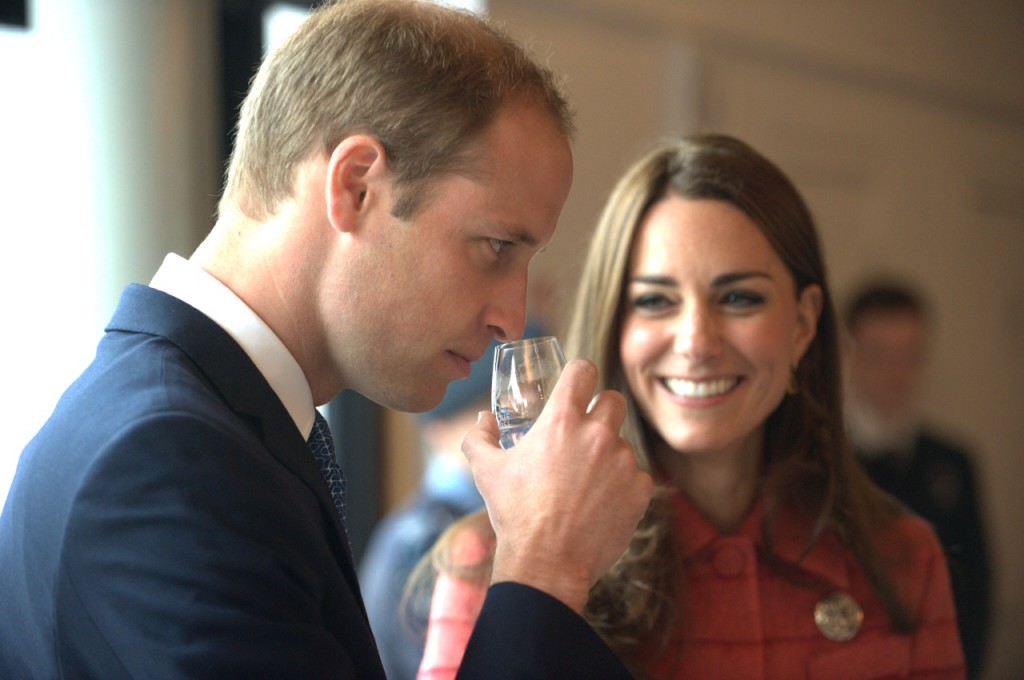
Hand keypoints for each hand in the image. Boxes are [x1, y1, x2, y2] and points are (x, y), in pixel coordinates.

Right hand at [462, 359, 653, 613]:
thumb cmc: (515, 514)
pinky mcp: (640, 489)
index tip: (576, 386)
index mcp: (561, 421)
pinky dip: (622, 486)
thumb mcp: (486, 471)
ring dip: (609, 454)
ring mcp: (623, 462)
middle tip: (585, 434)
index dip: (579, 375)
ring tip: (586, 482)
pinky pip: (636, 476)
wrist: (547, 563)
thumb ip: (479, 436)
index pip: (582, 370)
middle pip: (613, 400)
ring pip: (623, 442)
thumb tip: (482, 418)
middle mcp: (597, 434)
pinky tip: (601, 503)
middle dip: (600, 411)